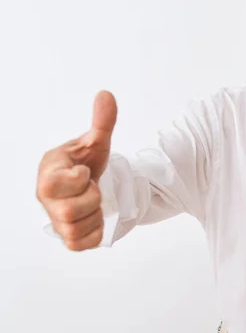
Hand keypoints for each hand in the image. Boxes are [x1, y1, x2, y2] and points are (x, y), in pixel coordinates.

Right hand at [36, 91, 117, 250]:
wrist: (90, 183)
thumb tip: (106, 95)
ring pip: (76, 230)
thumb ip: (102, 121)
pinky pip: (83, 243)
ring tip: (93, 201)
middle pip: (69, 212)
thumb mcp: (96, 141)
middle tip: (92, 188)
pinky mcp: (69, 238)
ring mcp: (56, 220)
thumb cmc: (86, 162)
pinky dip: (96, 231)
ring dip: (95, 214)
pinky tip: (95, 216)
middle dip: (91, 198)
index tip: (84, 171)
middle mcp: (46, 200)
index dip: (78, 178)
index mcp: (48, 174)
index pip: (54, 185)